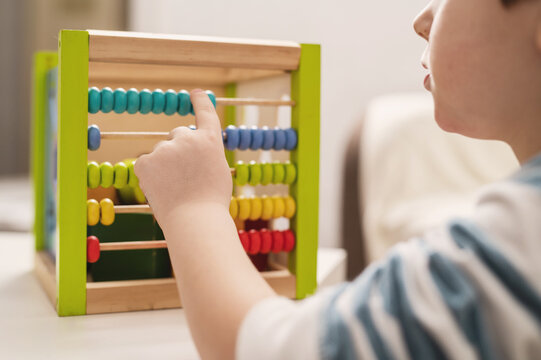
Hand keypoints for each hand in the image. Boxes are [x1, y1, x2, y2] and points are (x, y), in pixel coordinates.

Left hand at [134, 89, 232, 229]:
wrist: (195, 220)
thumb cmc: (211, 202)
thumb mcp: (218, 171)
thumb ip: (206, 155)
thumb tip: (193, 153)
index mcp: (210, 140)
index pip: (205, 113)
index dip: (200, 101)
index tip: (195, 93)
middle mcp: (187, 137)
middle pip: (178, 134)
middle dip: (178, 149)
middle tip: (185, 174)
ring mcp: (164, 148)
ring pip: (161, 152)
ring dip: (165, 165)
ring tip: (175, 188)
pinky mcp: (145, 162)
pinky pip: (146, 164)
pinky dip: (151, 175)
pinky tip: (162, 190)